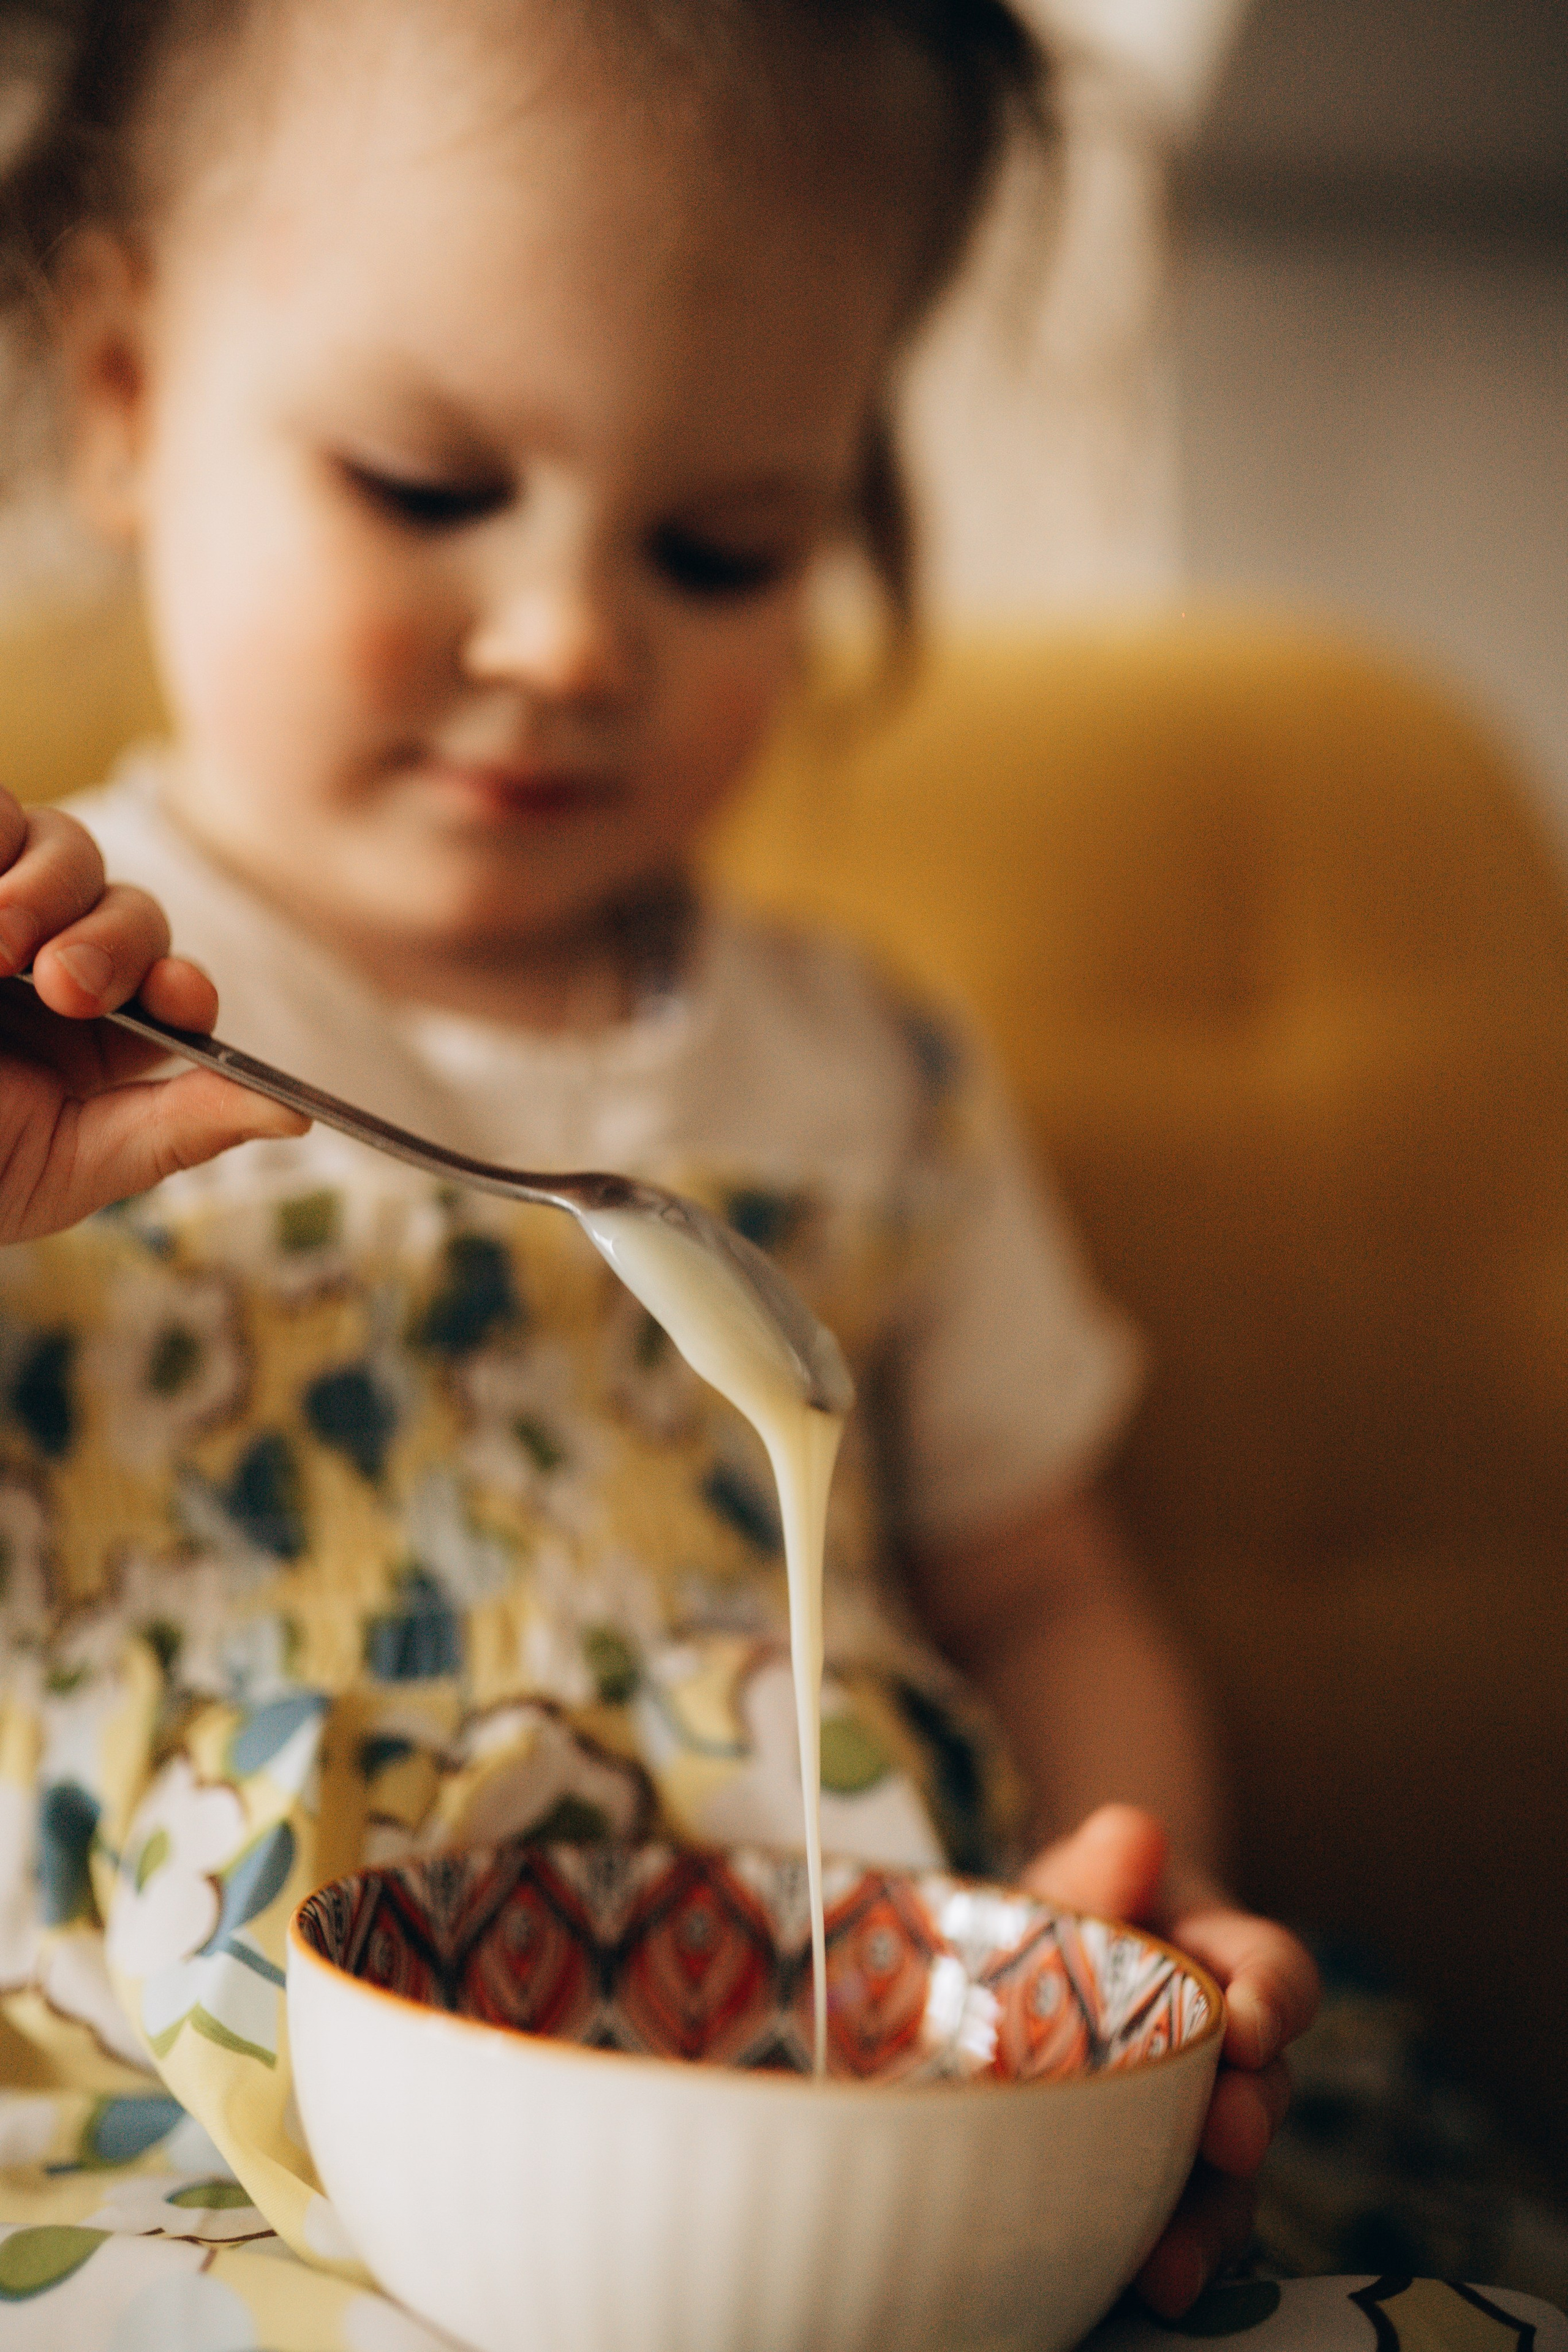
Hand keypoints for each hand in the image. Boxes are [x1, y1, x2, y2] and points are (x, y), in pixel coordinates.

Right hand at [0, 790, 307, 1241]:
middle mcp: (49, 960)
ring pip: (64, 848)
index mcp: (94, 1035)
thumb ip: (173, 1132)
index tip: (176, 1000)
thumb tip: (293, 1109)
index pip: (171, 984)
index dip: (183, 984)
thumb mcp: (61, 1170)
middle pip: (129, 908)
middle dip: (114, 942)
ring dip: (49, 889)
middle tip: (61, 986)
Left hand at [1024, 1803, 1319, 2318]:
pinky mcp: (1154, 2188)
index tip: (1253, 2021)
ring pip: (1229, 2184)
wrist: (1017, 1974)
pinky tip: (1142, 2289)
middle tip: (1229, 2132)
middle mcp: (1229, 2058)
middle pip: (1266, 2089)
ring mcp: (1195, 2130)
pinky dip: (1169, 2261)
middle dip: (1250, 2114)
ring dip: (1209, 2220)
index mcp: (1224, 1964)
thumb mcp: (1076, 1881)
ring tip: (1170, 2261)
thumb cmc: (1066, 1917)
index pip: (1277, 1973)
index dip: (1275, 1998)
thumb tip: (1133, 1833)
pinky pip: (1180, 2231)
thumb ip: (1099, 1865)